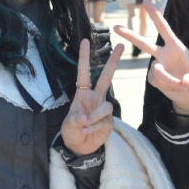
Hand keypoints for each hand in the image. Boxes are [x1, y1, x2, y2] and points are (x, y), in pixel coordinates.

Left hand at [61, 40, 124, 155]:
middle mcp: (95, 98)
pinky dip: (94, 128)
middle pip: (106, 77)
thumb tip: (84, 118)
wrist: (79, 147)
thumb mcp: (68, 125)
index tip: (85, 41)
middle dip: (113, 61)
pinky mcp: (110, 121)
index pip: (84, 73)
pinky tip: (86, 132)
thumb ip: (74, 121)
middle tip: (120, 45)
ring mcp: (104, 109)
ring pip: (106, 106)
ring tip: (84, 126)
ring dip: (94, 117)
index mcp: (83, 94)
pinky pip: (105, 121)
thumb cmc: (71, 132)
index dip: (84, 58)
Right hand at [114, 0, 188, 115]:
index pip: (164, 28)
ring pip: (156, 70)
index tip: (145, 1)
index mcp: (176, 46)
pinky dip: (167, 86)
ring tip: (182, 86)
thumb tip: (184, 81)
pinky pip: (156, 81)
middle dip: (130, 35)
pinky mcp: (155, 79)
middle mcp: (164, 54)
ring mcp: (158, 66)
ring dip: (169, 80)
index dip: (155, 15)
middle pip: (144, 43)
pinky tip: (176, 88)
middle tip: (116, 27)